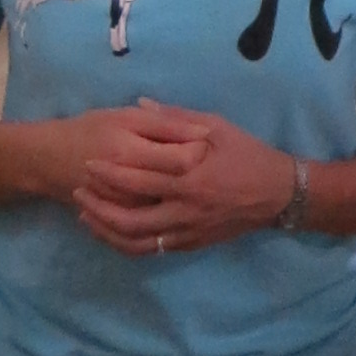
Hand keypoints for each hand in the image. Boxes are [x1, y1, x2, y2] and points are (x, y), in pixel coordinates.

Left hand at [69, 97, 295, 259]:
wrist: (277, 194)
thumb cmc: (246, 154)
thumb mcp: (216, 126)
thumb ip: (176, 118)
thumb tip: (141, 104)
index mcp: (189, 176)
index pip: (139, 177)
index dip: (110, 173)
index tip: (88, 164)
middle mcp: (184, 208)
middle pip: (130, 216)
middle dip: (99, 205)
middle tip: (78, 192)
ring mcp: (187, 231)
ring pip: (137, 241)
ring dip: (107, 231)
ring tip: (86, 217)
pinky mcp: (190, 245)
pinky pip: (152, 251)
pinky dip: (127, 244)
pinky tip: (112, 234)